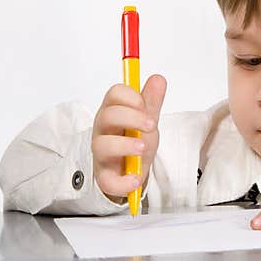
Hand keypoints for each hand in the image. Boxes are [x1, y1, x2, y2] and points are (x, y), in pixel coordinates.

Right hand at [92, 74, 166, 202]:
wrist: (131, 170)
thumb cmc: (134, 140)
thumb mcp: (146, 119)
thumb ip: (151, 101)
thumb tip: (158, 78)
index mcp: (113, 111)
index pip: (113, 94)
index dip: (130, 96)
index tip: (144, 104)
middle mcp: (103, 130)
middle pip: (108, 116)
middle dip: (131, 117)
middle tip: (151, 125)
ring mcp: (102, 154)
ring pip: (102, 145)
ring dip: (125, 145)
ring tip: (142, 147)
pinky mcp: (105, 176)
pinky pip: (108, 181)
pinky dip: (123, 181)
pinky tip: (136, 178)